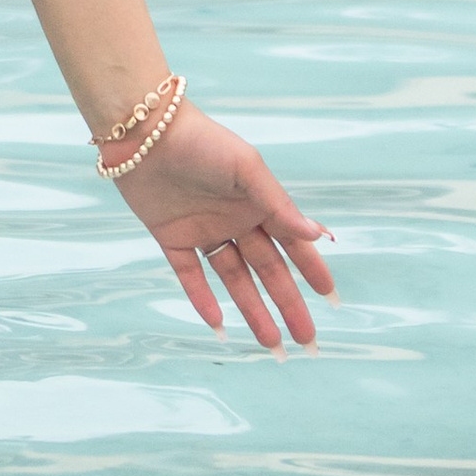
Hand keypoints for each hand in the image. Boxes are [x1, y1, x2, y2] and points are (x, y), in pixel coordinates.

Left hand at [110, 98, 333, 350]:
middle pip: (267, 269)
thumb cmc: (202, 141)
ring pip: (234, 279)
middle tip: (307, 339)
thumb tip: (317, 236)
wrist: (144, 131)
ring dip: (253, 310)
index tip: (331, 297)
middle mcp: (234, 219)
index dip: (311, 269)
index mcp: (257, 201)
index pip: (291, 242)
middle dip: (288, 303)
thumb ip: (279, 206)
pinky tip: (219, 325)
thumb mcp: (246, 170)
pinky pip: (191, 275)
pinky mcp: (172, 237)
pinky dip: (203, 300)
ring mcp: (203, 230)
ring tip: (272, 344)